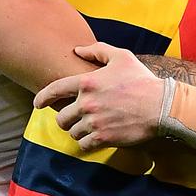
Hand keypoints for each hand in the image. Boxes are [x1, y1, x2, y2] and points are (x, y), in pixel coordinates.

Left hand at [34, 42, 164, 151]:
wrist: (159, 106)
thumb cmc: (140, 79)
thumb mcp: (120, 56)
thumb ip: (97, 50)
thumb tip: (77, 49)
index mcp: (87, 81)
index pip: (56, 89)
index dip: (42, 97)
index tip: (37, 103)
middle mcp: (86, 103)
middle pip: (61, 117)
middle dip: (66, 118)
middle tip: (74, 117)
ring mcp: (93, 122)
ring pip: (72, 132)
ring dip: (77, 130)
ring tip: (88, 126)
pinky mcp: (102, 138)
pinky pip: (83, 145)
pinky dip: (86, 142)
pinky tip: (93, 137)